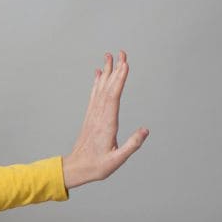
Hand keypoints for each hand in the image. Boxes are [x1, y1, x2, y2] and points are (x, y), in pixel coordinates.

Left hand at [61, 50, 148, 190]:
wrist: (75, 169)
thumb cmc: (96, 166)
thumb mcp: (117, 160)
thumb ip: (132, 145)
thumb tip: (146, 130)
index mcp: (106, 124)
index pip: (113, 97)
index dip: (119, 80)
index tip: (125, 64)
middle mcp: (99, 116)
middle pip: (108, 88)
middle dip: (115, 69)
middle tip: (121, 52)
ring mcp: (93, 115)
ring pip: (100, 89)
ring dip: (106, 72)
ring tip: (109, 56)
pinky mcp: (91, 117)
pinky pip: (95, 96)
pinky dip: (97, 83)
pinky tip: (98, 74)